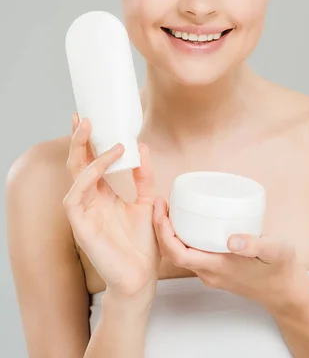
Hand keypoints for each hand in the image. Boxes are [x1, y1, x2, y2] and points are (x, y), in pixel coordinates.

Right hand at [63, 114, 160, 303]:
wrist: (141, 276)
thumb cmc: (142, 242)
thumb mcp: (147, 200)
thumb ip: (144, 175)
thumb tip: (142, 146)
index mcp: (102, 193)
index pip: (91, 160)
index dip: (88, 140)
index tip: (90, 117)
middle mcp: (90, 199)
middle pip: (78, 163)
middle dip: (79, 139)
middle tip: (85, 117)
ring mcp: (83, 212)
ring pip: (74, 175)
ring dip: (83, 153)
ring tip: (95, 133)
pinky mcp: (80, 226)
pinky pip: (74, 197)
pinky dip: (85, 179)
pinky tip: (97, 167)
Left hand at [153, 197, 308, 314]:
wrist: (288, 294)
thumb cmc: (281, 270)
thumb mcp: (275, 251)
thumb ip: (255, 244)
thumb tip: (232, 238)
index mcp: (218, 267)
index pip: (177, 252)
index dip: (163, 231)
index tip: (160, 209)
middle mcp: (210, 273)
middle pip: (173, 253)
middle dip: (161, 229)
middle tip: (161, 203)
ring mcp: (213, 274)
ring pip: (181, 254)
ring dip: (170, 234)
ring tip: (171, 209)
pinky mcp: (218, 271)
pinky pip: (192, 255)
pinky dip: (183, 238)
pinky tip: (189, 222)